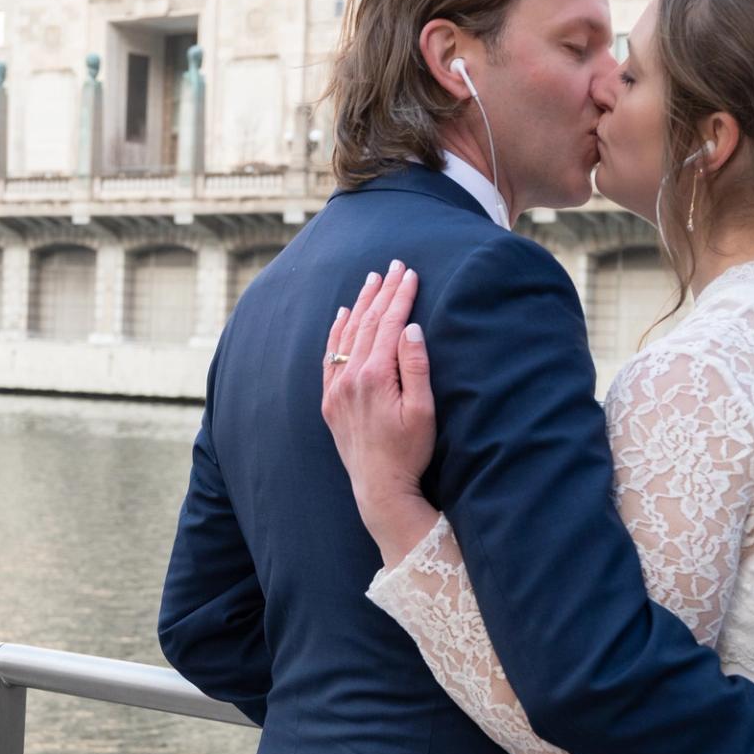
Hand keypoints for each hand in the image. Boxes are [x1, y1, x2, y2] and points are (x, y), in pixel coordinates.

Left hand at [320, 261, 440, 564]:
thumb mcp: (423, 410)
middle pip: (367, 323)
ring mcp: (336, 388)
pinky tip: (343, 314)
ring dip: (360, 304)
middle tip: (393, 265)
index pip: (389, 324)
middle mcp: (350, 377)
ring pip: (347, 334)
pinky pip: (330, 355)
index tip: (410, 273)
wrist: (379, 487)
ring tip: (372, 280)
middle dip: (382, 292)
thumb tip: (410, 328)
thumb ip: (416, 366)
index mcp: (375, 376)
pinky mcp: (329, 401)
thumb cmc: (409, 451)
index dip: (401, 296)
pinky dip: (337, 331)